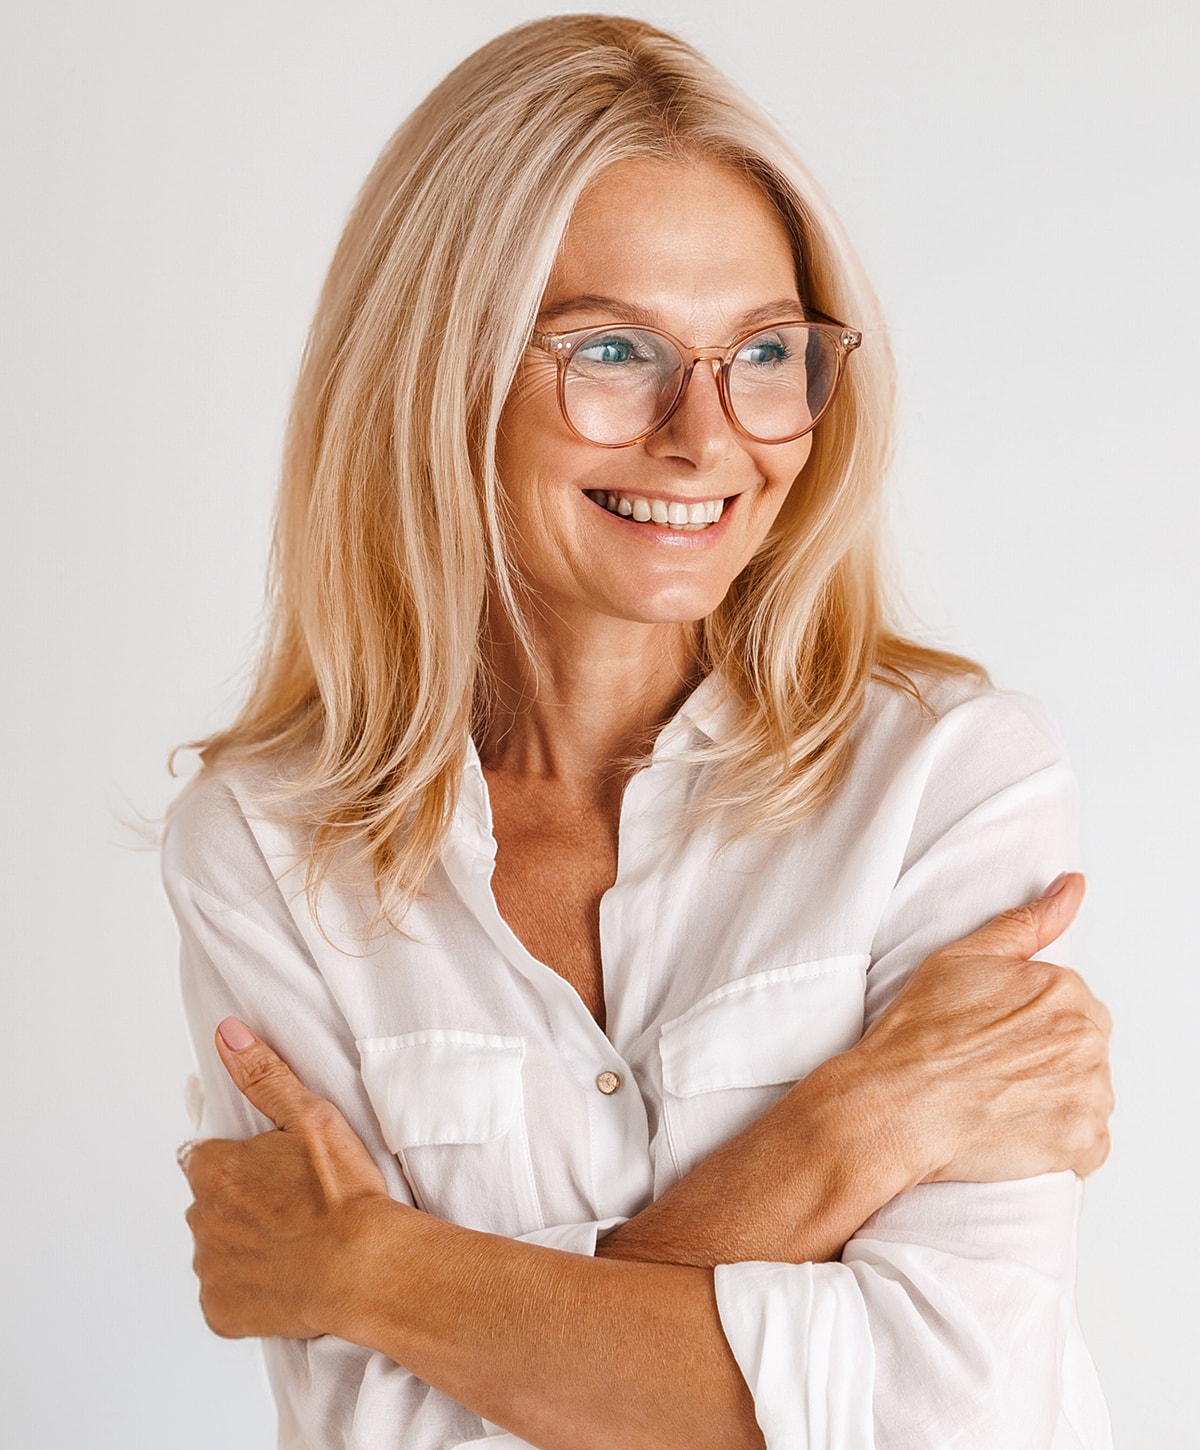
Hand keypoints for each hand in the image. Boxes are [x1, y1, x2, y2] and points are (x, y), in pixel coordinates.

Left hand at [179, 1018, 392, 1339]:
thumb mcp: (311, 1117)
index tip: (270, 1171)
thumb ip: (263, 1074)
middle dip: (239, 1203)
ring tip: (294, 1242)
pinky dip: (247, 1289)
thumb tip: (227, 1034)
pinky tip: (285, 1277)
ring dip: (243, 1245)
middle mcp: (200, 1220)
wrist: (364, 1268)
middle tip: (290, 1205)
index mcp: (214, 1170)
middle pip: (210, 1203)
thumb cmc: (342, 1194)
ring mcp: (209, 1270)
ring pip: (217, 1249)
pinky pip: (225, 1296)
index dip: (238, 1162)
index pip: (204, 1158)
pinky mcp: (220, 1313)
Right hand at [854, 873, 1112, 1183]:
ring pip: (1087, 1097)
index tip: (993, 1038)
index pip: (1071, 1008)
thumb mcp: (963, 957)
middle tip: (993, 1071)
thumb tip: (1072, 886)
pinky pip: (1086, 1146)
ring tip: (999, 1101)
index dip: (1028, 1024)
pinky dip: (1058, 1144)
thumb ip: (1027, 921)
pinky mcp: (1083, 1146)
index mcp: (1067, 991)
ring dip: (1054, 1102)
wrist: (895, 1104)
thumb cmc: (919, 1033)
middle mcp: (1089, 1041)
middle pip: (1083, 1051)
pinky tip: (1014, 1130)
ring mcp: (1091, 1096)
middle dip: (1047, 1061)